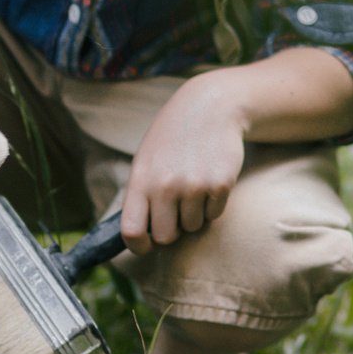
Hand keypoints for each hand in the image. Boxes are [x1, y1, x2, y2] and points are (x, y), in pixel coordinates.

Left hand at [120, 75, 245, 252]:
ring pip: (193, 227)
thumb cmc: (173, 136)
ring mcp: (194, 186)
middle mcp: (165, 185)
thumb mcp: (146, 159)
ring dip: (193, 214)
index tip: (146, 246)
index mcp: (141, 179)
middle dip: (171, 230)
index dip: (138, 246)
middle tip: (176, 210)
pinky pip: (214, 215)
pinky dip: (212, 205)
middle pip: (166, 237)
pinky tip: (209, 179)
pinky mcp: (221, 185)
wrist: (211, 106)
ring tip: (194, 185)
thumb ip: (140, 194)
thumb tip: (138, 234)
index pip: (131, 231)